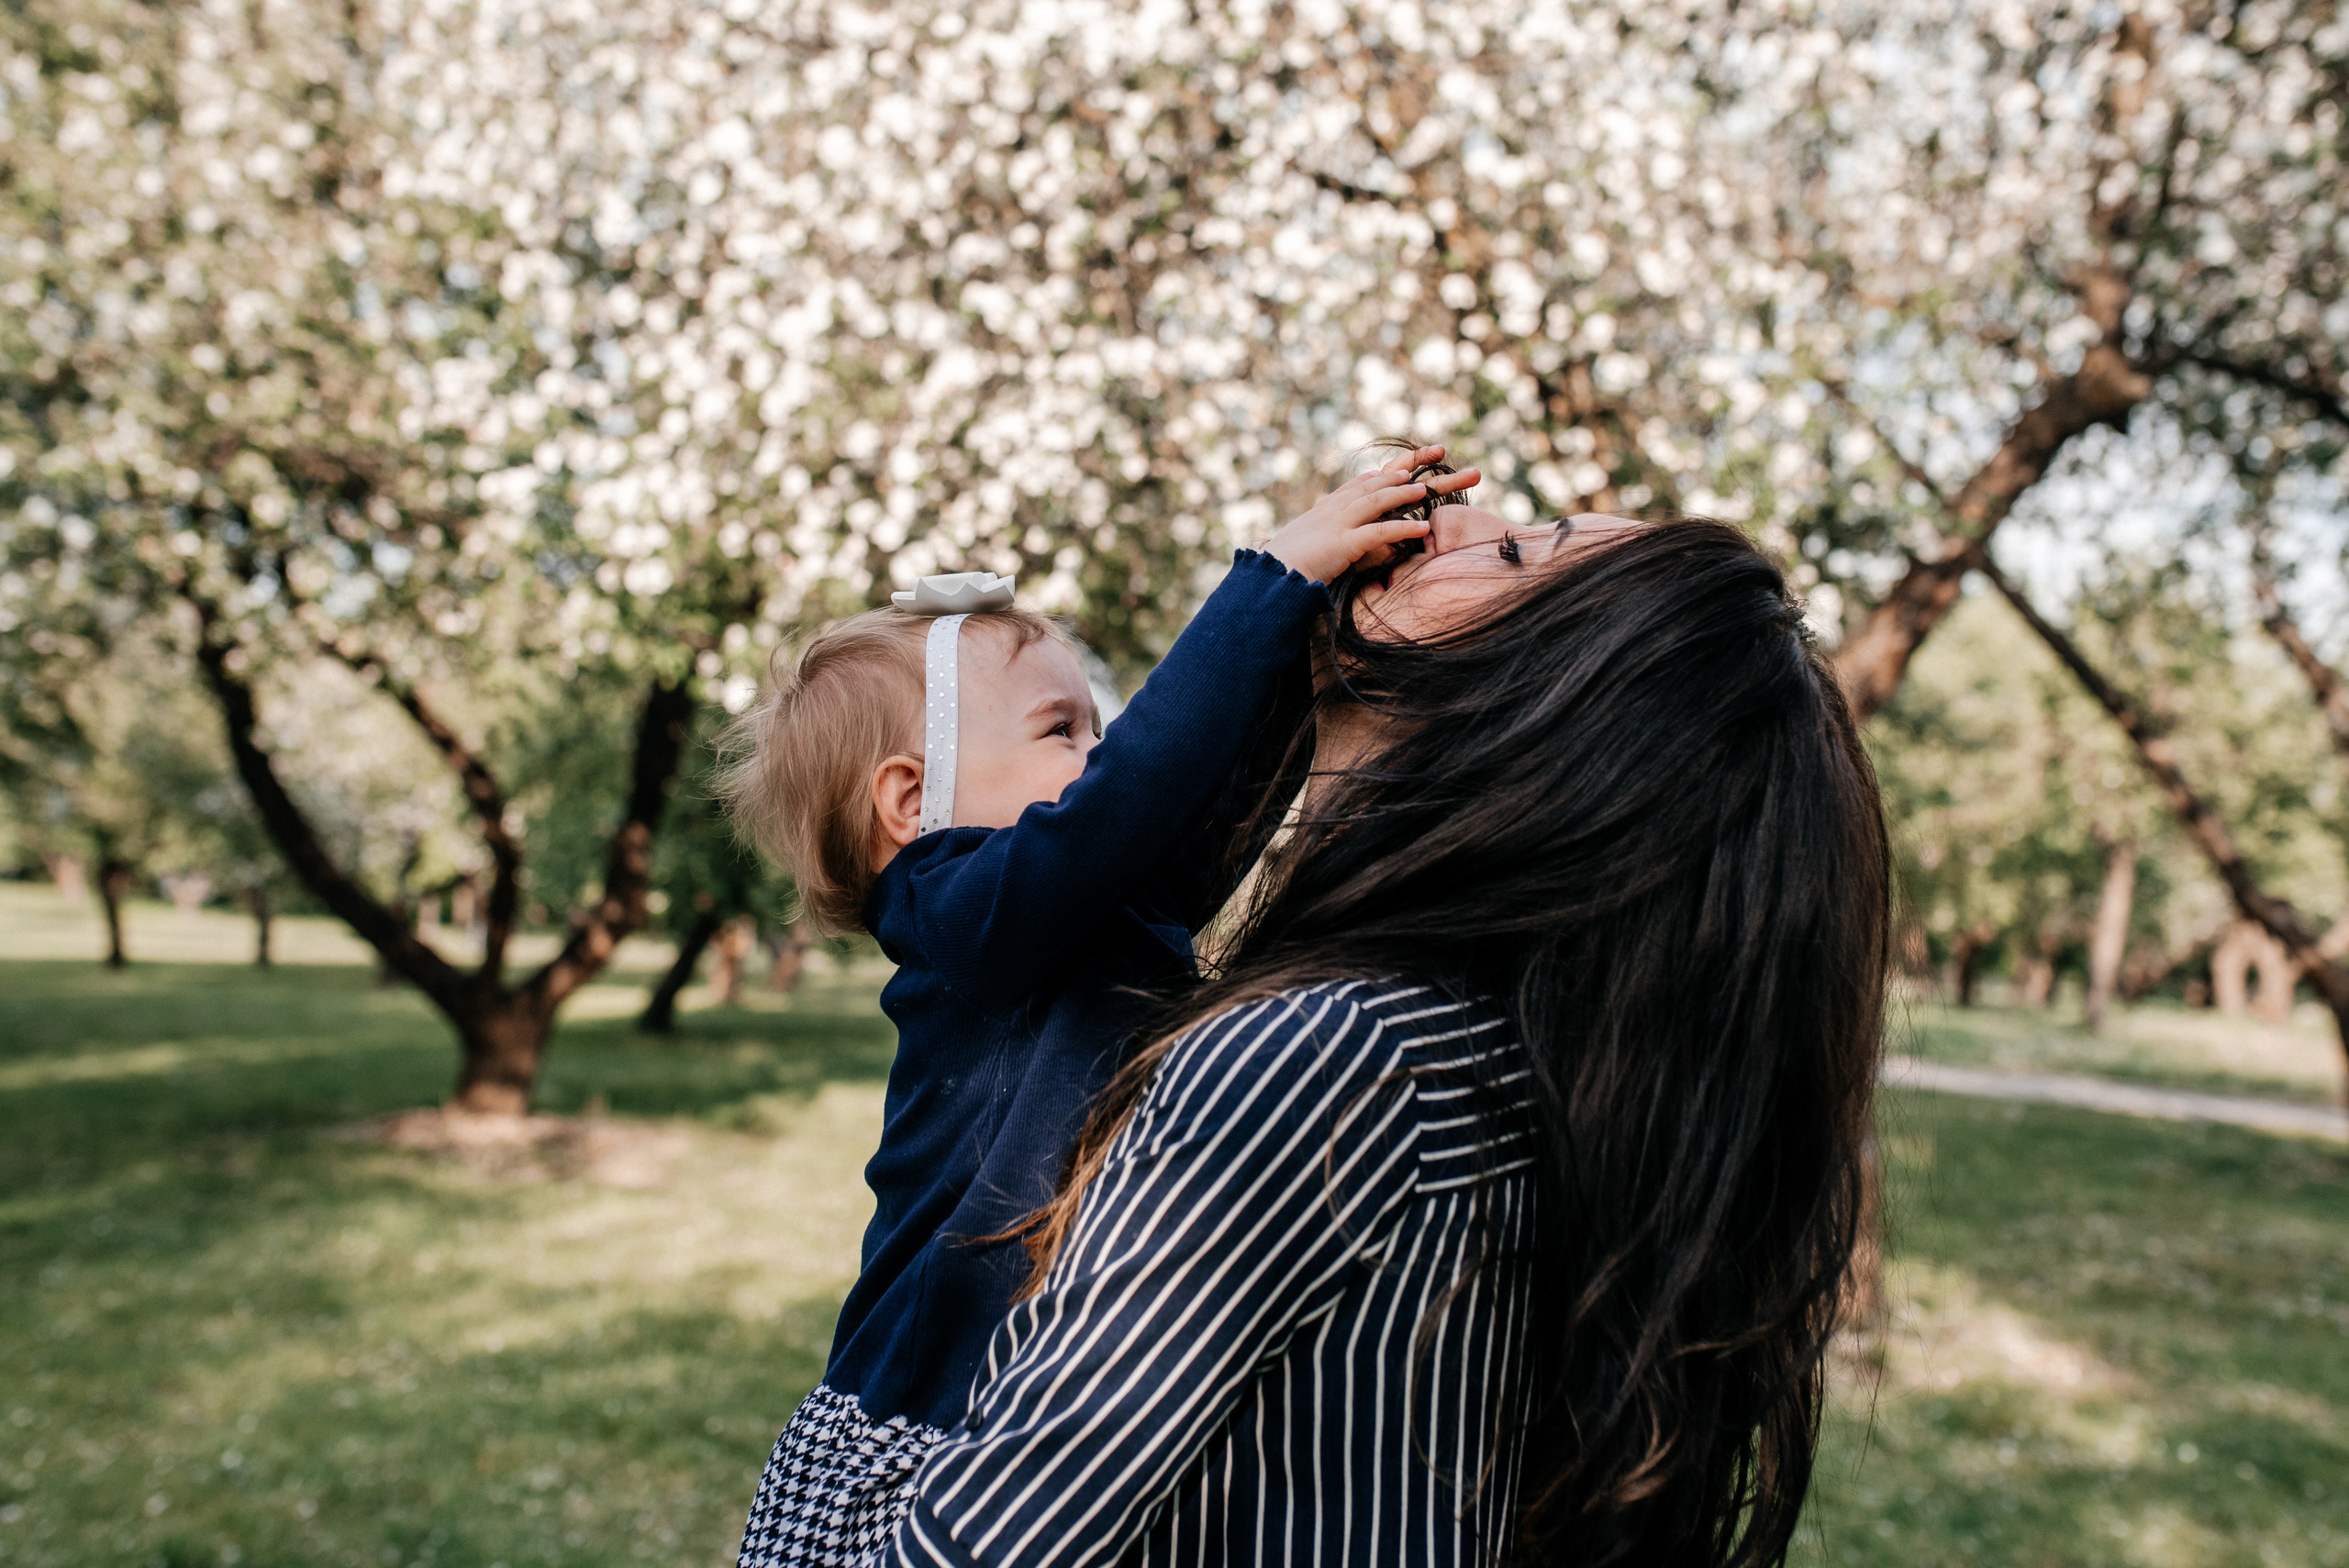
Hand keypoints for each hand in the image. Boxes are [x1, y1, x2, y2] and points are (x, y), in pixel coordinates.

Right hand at [1261, 447, 1481, 583]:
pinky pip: (1379, 533)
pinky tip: (1423, 529)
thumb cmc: (1286, 566)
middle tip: (1429, 461)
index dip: (1382, 474)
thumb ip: (1325, 542)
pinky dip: (1403, 530)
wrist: (1271, 576)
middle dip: (1403, 472)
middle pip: (1375, 484)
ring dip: (1404, 494)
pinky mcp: (1344, 544)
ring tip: (1427, 490)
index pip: (1359, 484)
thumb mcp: (1307, 547)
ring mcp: (1339, 524)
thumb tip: (1332, 547)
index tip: (1403, 466)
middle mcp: (1334, 510)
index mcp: (1327, 509)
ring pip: (1378, 501)